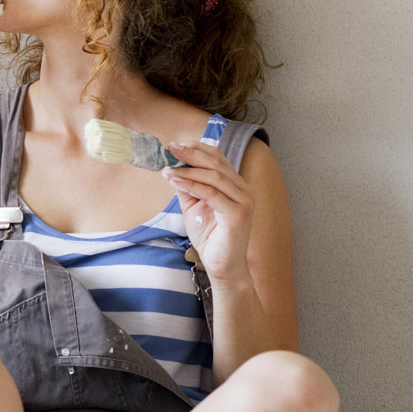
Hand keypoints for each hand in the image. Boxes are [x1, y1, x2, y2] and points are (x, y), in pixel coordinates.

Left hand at [164, 141, 255, 283]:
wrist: (221, 266)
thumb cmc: (210, 237)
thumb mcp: (194, 207)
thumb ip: (187, 188)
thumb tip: (171, 169)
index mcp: (236, 185)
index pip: (218, 158)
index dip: (197, 148)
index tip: (175, 145)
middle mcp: (244, 190)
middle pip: (216, 163)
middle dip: (191, 154)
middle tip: (170, 147)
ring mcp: (244, 201)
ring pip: (214, 177)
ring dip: (188, 171)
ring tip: (168, 169)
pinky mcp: (238, 213)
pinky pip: (212, 194)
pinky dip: (192, 186)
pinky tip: (176, 182)